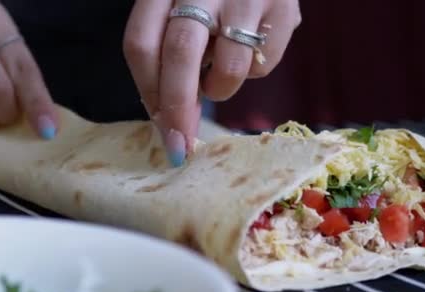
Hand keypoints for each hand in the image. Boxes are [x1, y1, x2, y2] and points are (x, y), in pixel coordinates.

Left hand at [124, 0, 300, 165]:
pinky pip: (263, 66)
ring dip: (219, 88)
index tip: (159, 126)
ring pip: (228, 68)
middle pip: (179, 55)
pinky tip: (248, 49)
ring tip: (218, 70)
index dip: (147, 92)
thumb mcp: (178, 9)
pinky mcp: (283, 8)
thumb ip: (167, 53)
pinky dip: (251, 72)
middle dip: (178, 109)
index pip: (141, 43)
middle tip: (180, 146)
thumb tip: (169, 121)